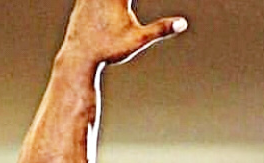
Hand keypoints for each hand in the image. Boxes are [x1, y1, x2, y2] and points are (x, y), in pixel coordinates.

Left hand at [64, 0, 186, 65]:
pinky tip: (102, 19)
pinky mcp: (82, 0)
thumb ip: (161, 29)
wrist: (80, 56)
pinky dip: (102, 3)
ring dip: (120, 2)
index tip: (131, 5)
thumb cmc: (110, 50)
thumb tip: (183, 24)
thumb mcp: (138, 40)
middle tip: (126, 9)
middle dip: (125, 0)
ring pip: (107, 0)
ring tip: (113, 23)